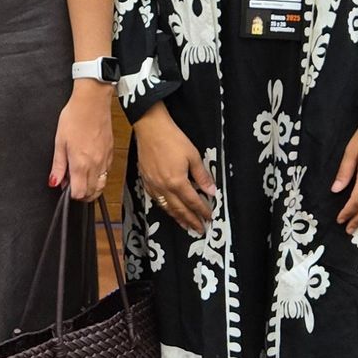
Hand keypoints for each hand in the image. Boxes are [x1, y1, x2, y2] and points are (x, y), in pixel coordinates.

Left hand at [50, 83, 113, 201]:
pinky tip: (90, 167)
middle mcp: (95, 165)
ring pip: (102, 185)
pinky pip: (107, 173)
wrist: (92, 102)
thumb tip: (54, 182)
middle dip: (82, 194)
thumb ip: (58, 165)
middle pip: (93, 193)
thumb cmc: (74, 118)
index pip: (79, 193)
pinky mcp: (111, 153)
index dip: (71, 195)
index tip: (65, 187)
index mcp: (80, 163)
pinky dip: (99, 176)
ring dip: (92, 188)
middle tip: (72, 186)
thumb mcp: (59, 142)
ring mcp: (105, 160)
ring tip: (81, 178)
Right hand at [132, 103, 216, 235]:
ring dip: (177, 218)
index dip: (202, 211)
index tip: (209, 217)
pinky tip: (169, 210)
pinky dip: (165, 208)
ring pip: (167, 207)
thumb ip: (202, 175)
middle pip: (179, 209)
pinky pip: (156, 200)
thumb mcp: (192, 155)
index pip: (193, 201)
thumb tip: (211, 191)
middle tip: (199, 229)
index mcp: (177, 182)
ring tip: (186, 225)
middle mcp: (164, 187)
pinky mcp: (145, 181)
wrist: (150, 129)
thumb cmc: (173, 139)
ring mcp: (153, 185)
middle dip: (191, 220)